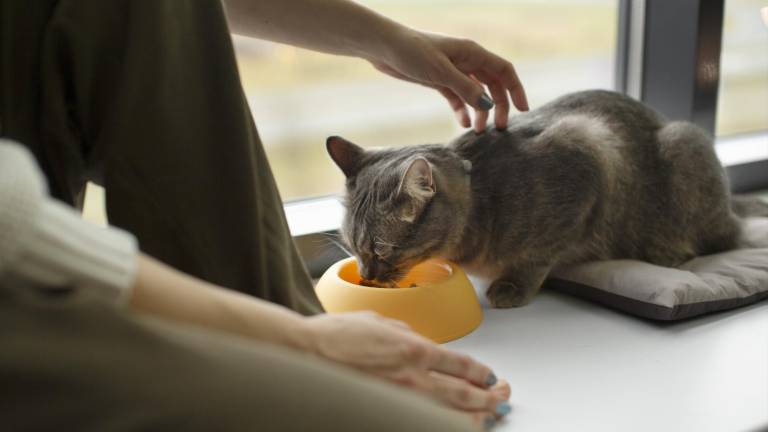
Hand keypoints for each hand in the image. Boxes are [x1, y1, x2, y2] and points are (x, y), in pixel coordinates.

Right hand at [301, 311, 510, 426]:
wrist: (304, 356)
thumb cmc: (335, 337)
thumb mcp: (379, 322)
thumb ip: (408, 334)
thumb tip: (426, 344)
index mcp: (415, 349)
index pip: (464, 365)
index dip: (483, 374)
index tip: (491, 377)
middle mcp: (414, 378)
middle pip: (467, 394)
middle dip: (492, 398)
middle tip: (502, 397)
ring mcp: (401, 400)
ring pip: (452, 417)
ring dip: (477, 418)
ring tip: (489, 416)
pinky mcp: (386, 412)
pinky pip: (424, 424)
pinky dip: (446, 426)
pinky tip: (455, 425)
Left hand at [370, 28, 528, 132]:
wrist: (384, 48)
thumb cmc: (412, 52)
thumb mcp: (441, 72)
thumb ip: (466, 88)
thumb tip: (488, 105)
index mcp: (473, 53)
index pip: (504, 71)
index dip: (516, 90)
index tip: (523, 111)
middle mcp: (466, 61)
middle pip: (492, 85)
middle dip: (498, 106)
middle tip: (498, 128)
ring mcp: (453, 71)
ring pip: (475, 93)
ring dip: (479, 111)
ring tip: (477, 131)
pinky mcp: (439, 80)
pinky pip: (457, 97)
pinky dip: (461, 110)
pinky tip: (461, 124)